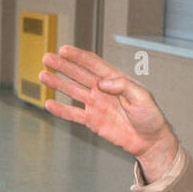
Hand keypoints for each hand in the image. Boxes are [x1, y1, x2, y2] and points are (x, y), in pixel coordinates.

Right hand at [40, 45, 178, 179]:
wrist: (150, 141)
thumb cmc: (150, 117)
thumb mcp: (143, 97)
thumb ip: (123, 87)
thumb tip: (102, 83)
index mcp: (115, 80)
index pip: (93, 64)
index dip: (78, 56)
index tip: (63, 50)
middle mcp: (102, 90)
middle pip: (78, 74)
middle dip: (62, 66)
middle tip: (46, 58)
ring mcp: (96, 105)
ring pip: (72, 91)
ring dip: (57, 84)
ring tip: (42, 75)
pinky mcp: (92, 121)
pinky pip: (73, 114)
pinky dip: (61, 110)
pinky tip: (48, 104)